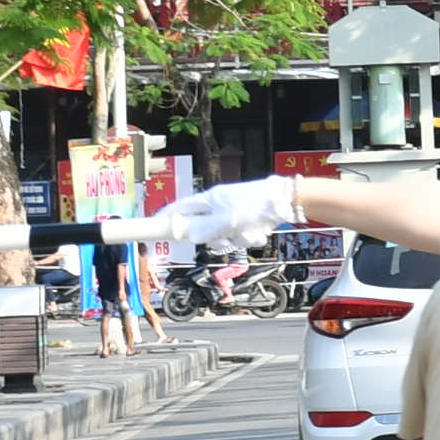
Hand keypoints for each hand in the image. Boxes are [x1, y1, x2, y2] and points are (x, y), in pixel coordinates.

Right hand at [144, 177, 301, 249]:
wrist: (286, 200)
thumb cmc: (254, 204)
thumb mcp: (227, 219)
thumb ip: (207, 229)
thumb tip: (190, 238)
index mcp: (208, 200)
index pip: (180, 208)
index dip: (167, 217)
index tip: (153, 226)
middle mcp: (218, 207)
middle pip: (202, 229)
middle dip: (216, 239)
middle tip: (226, 237)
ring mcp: (232, 215)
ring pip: (224, 237)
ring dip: (237, 239)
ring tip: (249, 231)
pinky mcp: (246, 223)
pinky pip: (240, 237)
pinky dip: (249, 237)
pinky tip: (259, 231)